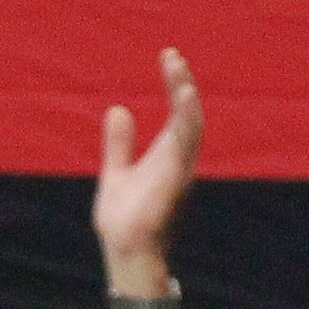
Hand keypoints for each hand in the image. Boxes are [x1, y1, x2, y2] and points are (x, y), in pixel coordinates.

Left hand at [93, 49, 203, 288]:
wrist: (126, 252)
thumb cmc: (125, 222)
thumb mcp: (116, 171)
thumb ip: (119, 143)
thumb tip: (119, 109)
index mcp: (168, 157)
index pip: (179, 115)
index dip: (176, 86)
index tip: (169, 59)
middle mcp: (180, 161)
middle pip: (190, 115)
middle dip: (183, 84)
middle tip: (172, 56)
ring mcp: (180, 170)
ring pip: (192, 125)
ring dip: (185, 95)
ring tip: (176, 66)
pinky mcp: (175, 178)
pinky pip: (186, 143)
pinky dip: (186, 117)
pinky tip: (182, 95)